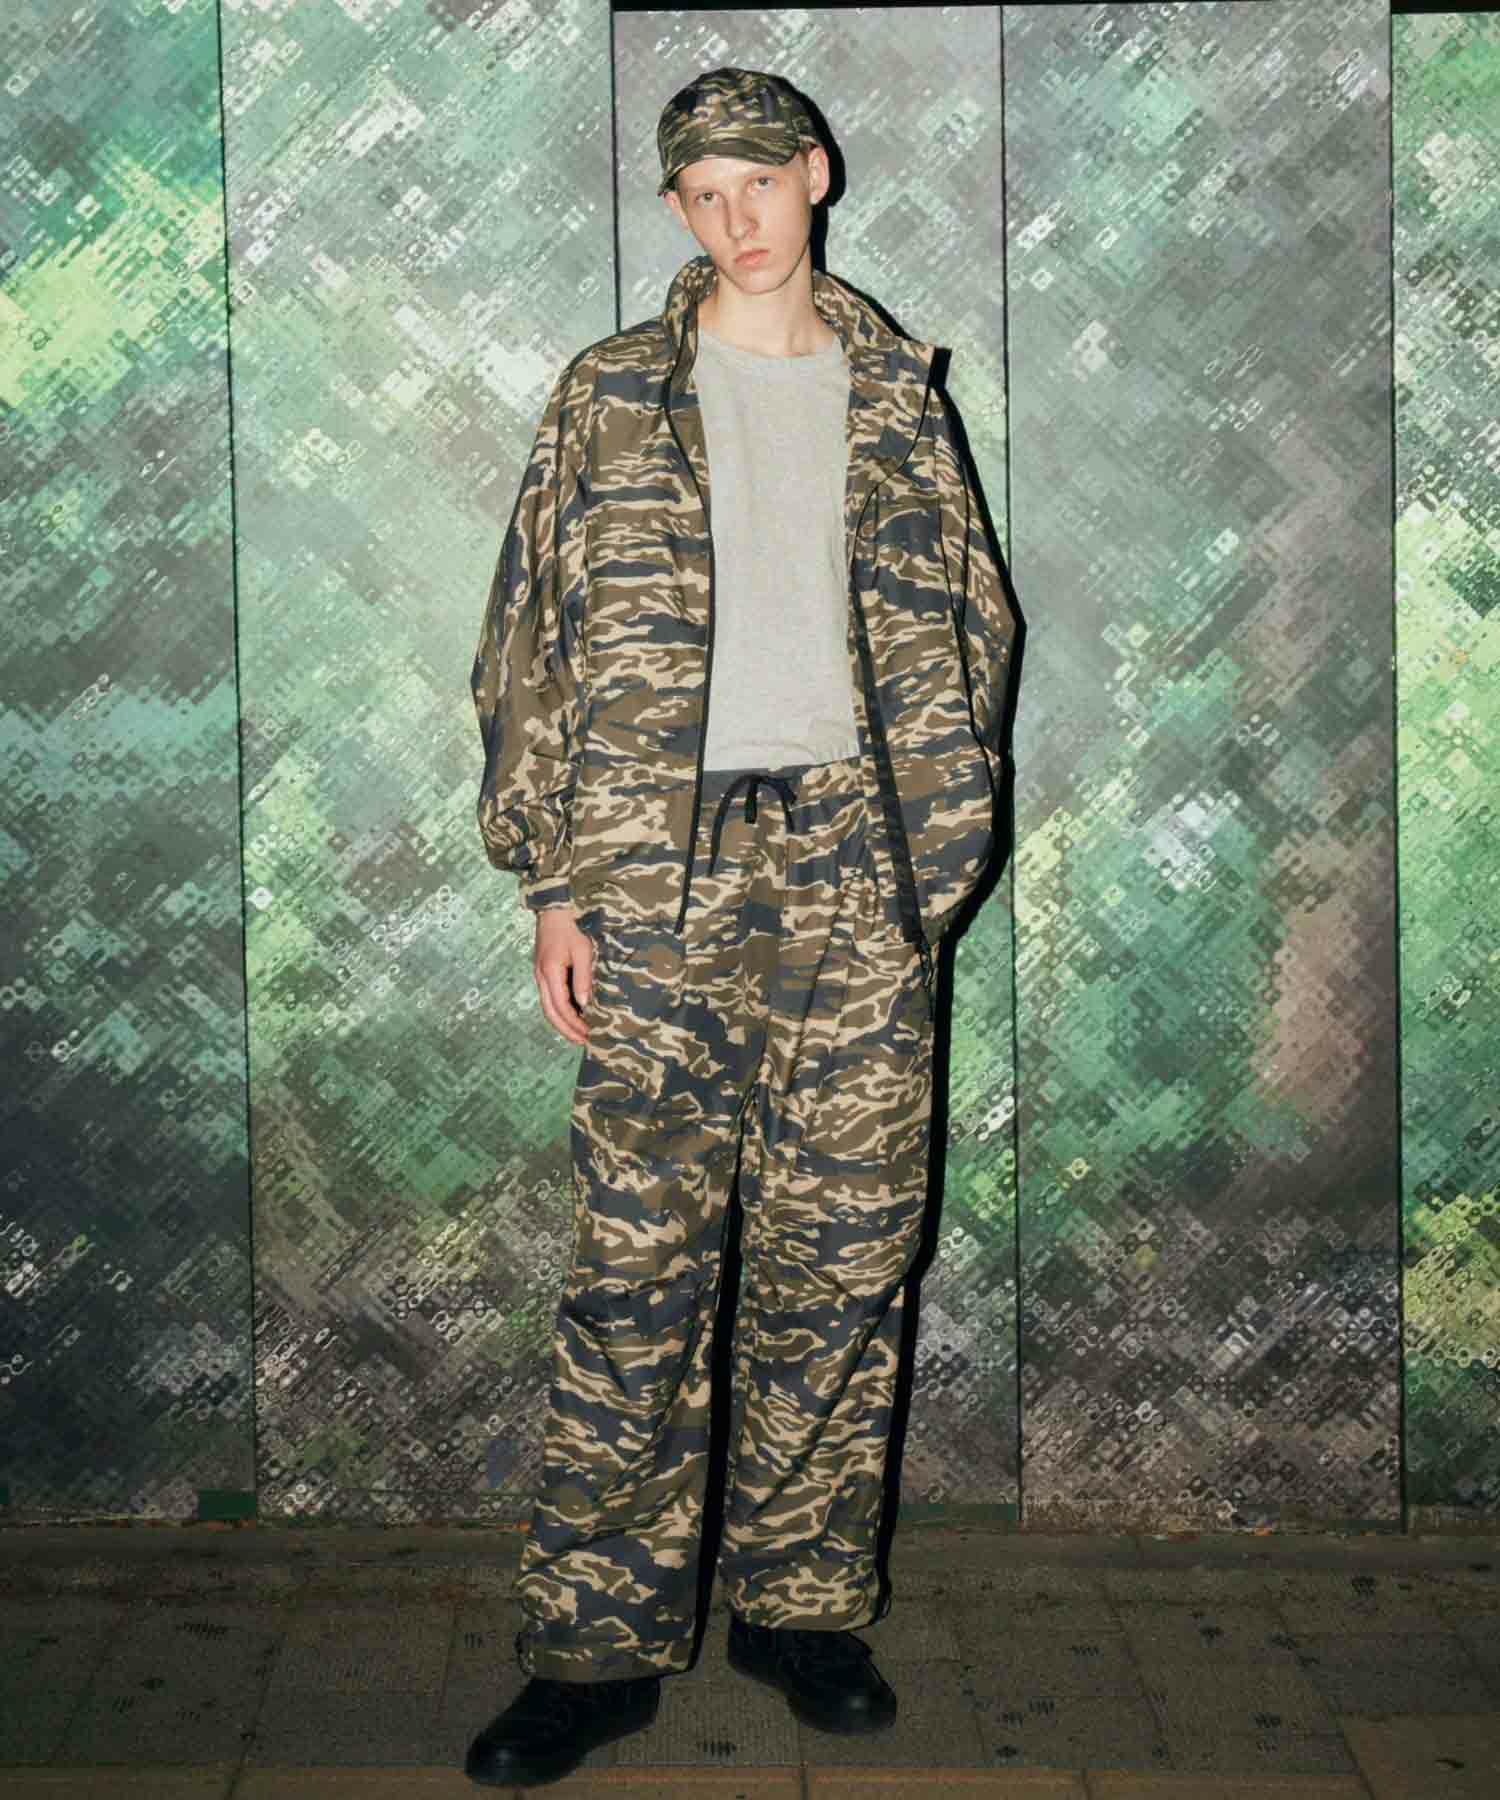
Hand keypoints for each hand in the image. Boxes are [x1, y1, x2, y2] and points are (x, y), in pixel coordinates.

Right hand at [533, 906, 593, 1045]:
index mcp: (550, 972)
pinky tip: (572, 1015)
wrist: (554, 909)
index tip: (588, 1035)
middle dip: (566, 1030)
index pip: (560, 1007)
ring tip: (578, 1033)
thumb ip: (583, 978)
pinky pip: (549, 997)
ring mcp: (539, 975)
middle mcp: (541, 977)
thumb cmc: (571, 927)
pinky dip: (559, 1010)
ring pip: (547, 1007)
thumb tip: (584, 1004)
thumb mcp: (583, 951)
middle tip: (582, 1042)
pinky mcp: (543, 972)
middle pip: (550, 1012)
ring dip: (561, 1022)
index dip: (574, 1024)